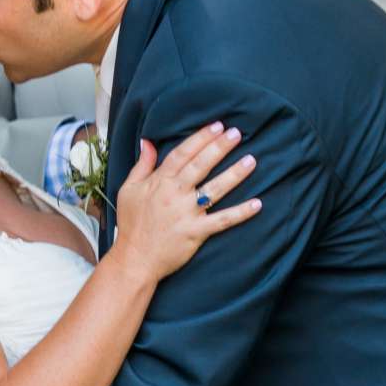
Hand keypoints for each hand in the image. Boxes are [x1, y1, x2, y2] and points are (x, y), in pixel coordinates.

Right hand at [111, 122, 259, 282]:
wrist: (134, 259)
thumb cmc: (131, 224)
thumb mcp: (128, 189)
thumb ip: (142, 165)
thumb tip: (147, 142)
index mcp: (159, 181)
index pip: (182, 153)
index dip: (200, 138)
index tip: (217, 126)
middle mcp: (174, 194)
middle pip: (201, 165)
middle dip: (220, 147)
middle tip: (237, 133)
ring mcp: (187, 213)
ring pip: (215, 189)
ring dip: (235, 174)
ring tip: (251, 160)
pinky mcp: (196, 232)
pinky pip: (222, 221)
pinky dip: (240, 213)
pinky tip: (257, 204)